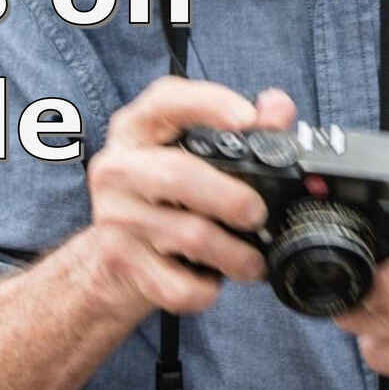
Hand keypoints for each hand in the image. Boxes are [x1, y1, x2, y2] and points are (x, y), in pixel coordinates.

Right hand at [85, 77, 295, 317]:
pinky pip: (175, 282)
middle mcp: (118, 167)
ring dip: (232, 254)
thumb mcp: (192, 158)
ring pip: (183, 234)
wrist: (109, 262)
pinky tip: (212, 282)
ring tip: (254, 262)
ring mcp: (114, 215)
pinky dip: (205, 289)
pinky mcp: (119, 260)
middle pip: (176, 174)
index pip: (166, 100)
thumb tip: (279, 107)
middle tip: (259, 214)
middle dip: (229, 197)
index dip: (209, 103)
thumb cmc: (161, 200)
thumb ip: (240, 131)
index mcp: (137, 129)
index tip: (248, 118)